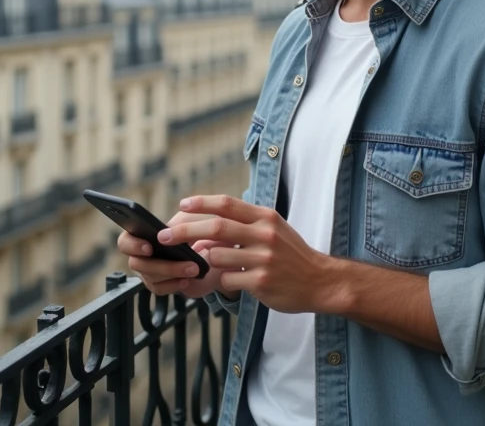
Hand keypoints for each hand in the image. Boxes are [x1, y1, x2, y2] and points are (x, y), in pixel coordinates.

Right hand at [117, 210, 239, 298]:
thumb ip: (177, 223)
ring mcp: (148, 272)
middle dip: (160, 263)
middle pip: (136, 264)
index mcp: (142, 235)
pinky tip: (187, 280)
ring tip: (193, 268)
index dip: (133, 245)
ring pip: (150, 277)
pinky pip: (160, 289)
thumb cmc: (196, 230)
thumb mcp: (189, 220)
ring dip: (172, 272)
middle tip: (179, 258)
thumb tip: (166, 233)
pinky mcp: (160, 285)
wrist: (212, 249)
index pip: (125, 242)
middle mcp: (141, 255)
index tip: (149, 247)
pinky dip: (174, 285)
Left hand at [160, 195, 337, 313]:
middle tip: (164, 236)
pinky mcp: (261, 282)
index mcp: (265, 217)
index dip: (200, 202)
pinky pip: (226, 279)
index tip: (181, 205)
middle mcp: (264, 234)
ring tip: (203, 265)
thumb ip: (244, 226)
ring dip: (204, 261)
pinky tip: (223, 281)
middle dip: (184, 231)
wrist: (321, 281)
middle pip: (215, 226)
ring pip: (217, 255)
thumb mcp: (273, 230)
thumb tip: (206, 230)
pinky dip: (219, 280)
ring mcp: (263, 259)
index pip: (226, 203)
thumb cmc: (291, 255)